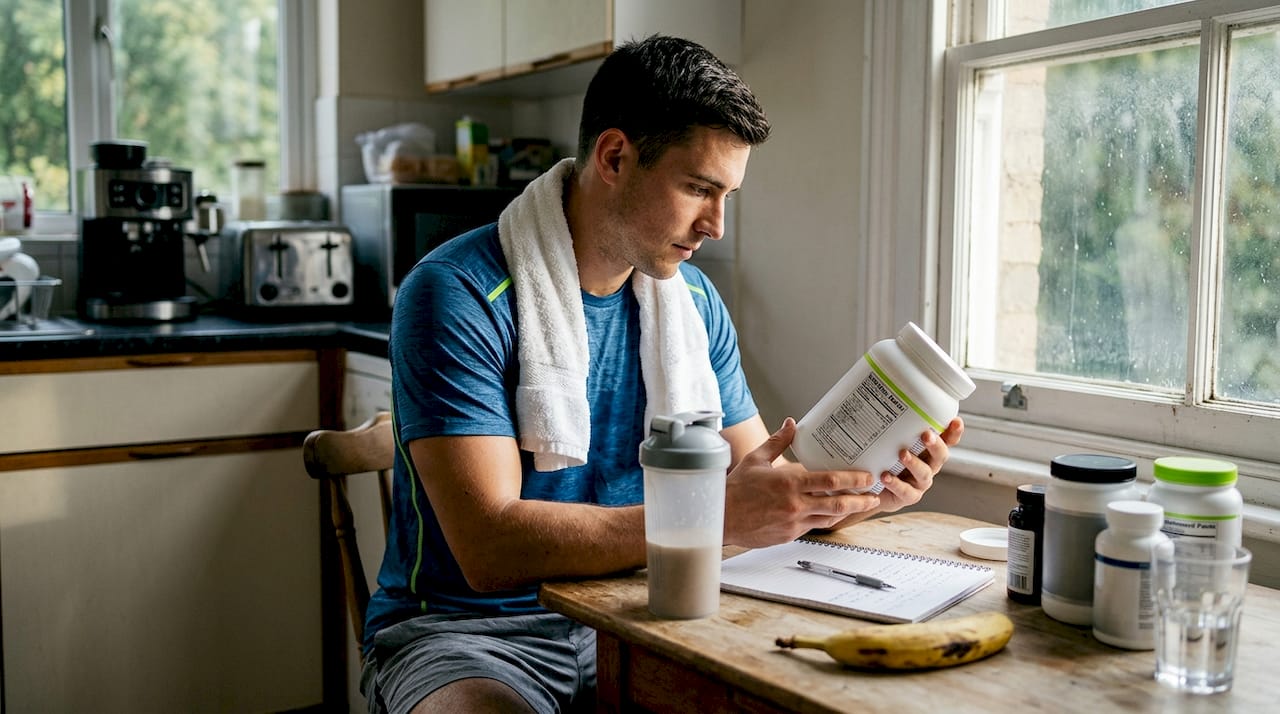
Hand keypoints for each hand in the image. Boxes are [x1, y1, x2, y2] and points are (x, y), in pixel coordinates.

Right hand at [723, 418, 881, 547]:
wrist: (720, 517)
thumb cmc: (736, 488)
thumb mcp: (756, 459)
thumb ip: (778, 442)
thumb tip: (792, 424)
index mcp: (789, 483)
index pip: (830, 481)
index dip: (854, 479)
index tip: (868, 477)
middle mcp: (795, 504)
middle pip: (838, 504)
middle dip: (861, 500)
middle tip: (875, 495)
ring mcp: (793, 522)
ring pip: (830, 518)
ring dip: (848, 512)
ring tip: (862, 505)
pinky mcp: (789, 535)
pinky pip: (814, 526)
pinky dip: (826, 519)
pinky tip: (834, 514)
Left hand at [873, 417, 964, 513]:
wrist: (873, 488)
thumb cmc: (885, 459)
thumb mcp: (890, 440)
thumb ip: (893, 426)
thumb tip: (886, 399)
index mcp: (928, 450)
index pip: (947, 440)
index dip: (954, 432)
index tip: (956, 421)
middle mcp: (928, 465)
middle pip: (941, 456)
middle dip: (936, 445)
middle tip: (926, 435)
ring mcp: (920, 482)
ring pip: (925, 473)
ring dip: (915, 463)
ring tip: (902, 454)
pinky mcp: (908, 496)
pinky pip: (906, 491)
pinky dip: (896, 484)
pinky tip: (886, 476)